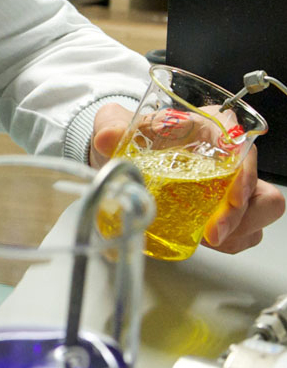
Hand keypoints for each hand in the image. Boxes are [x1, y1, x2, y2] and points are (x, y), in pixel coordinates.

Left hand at [90, 103, 285, 253]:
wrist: (117, 157)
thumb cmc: (128, 137)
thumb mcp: (115, 125)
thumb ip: (111, 127)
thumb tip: (106, 138)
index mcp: (209, 129)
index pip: (242, 147)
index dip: (244, 174)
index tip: (231, 198)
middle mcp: (225, 158)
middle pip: (260, 187)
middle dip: (243, 215)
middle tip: (212, 233)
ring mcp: (226, 186)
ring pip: (259, 210)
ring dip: (238, 231)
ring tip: (205, 240)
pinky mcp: (219, 210)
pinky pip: (242, 231)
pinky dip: (230, 241)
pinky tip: (203, 242)